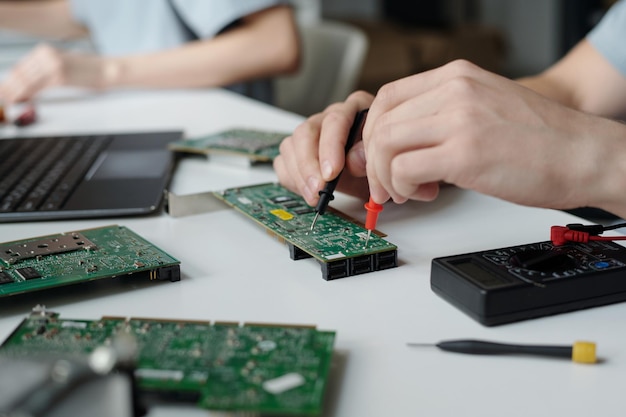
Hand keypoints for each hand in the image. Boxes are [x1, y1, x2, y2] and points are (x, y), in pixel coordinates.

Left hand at [0, 43, 111, 103]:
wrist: (108, 69)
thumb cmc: (90, 70)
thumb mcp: (64, 64)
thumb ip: (46, 70)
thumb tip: (31, 82)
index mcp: (45, 50)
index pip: (19, 67)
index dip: (10, 81)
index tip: (5, 91)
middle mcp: (46, 55)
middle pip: (19, 74)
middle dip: (9, 88)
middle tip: (4, 99)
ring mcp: (52, 65)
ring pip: (25, 81)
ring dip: (15, 93)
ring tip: (11, 103)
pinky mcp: (60, 77)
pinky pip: (37, 88)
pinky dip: (27, 96)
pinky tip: (23, 101)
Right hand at [274, 91, 373, 205]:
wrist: (376, 177)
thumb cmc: (380, 163)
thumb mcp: (383, 160)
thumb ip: (369, 156)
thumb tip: (353, 160)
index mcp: (355, 109)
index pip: (335, 120)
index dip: (330, 147)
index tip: (332, 173)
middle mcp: (329, 118)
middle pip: (306, 132)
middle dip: (309, 165)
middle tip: (318, 189)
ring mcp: (311, 134)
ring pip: (291, 146)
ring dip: (299, 176)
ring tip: (314, 197)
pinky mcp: (297, 152)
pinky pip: (283, 162)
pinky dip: (291, 179)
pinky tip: (306, 192)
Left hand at [362, 59, 625, 211]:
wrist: (586, 155)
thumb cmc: (541, 139)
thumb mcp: (484, 107)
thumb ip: (441, 117)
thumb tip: (397, 143)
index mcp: (457, 77)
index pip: (387, 97)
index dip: (373, 132)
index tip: (378, 156)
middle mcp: (455, 90)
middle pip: (380, 122)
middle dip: (373, 160)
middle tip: (387, 183)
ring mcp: (459, 119)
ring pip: (385, 145)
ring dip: (387, 176)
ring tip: (409, 190)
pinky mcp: (465, 153)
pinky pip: (404, 169)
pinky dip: (404, 187)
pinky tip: (427, 193)